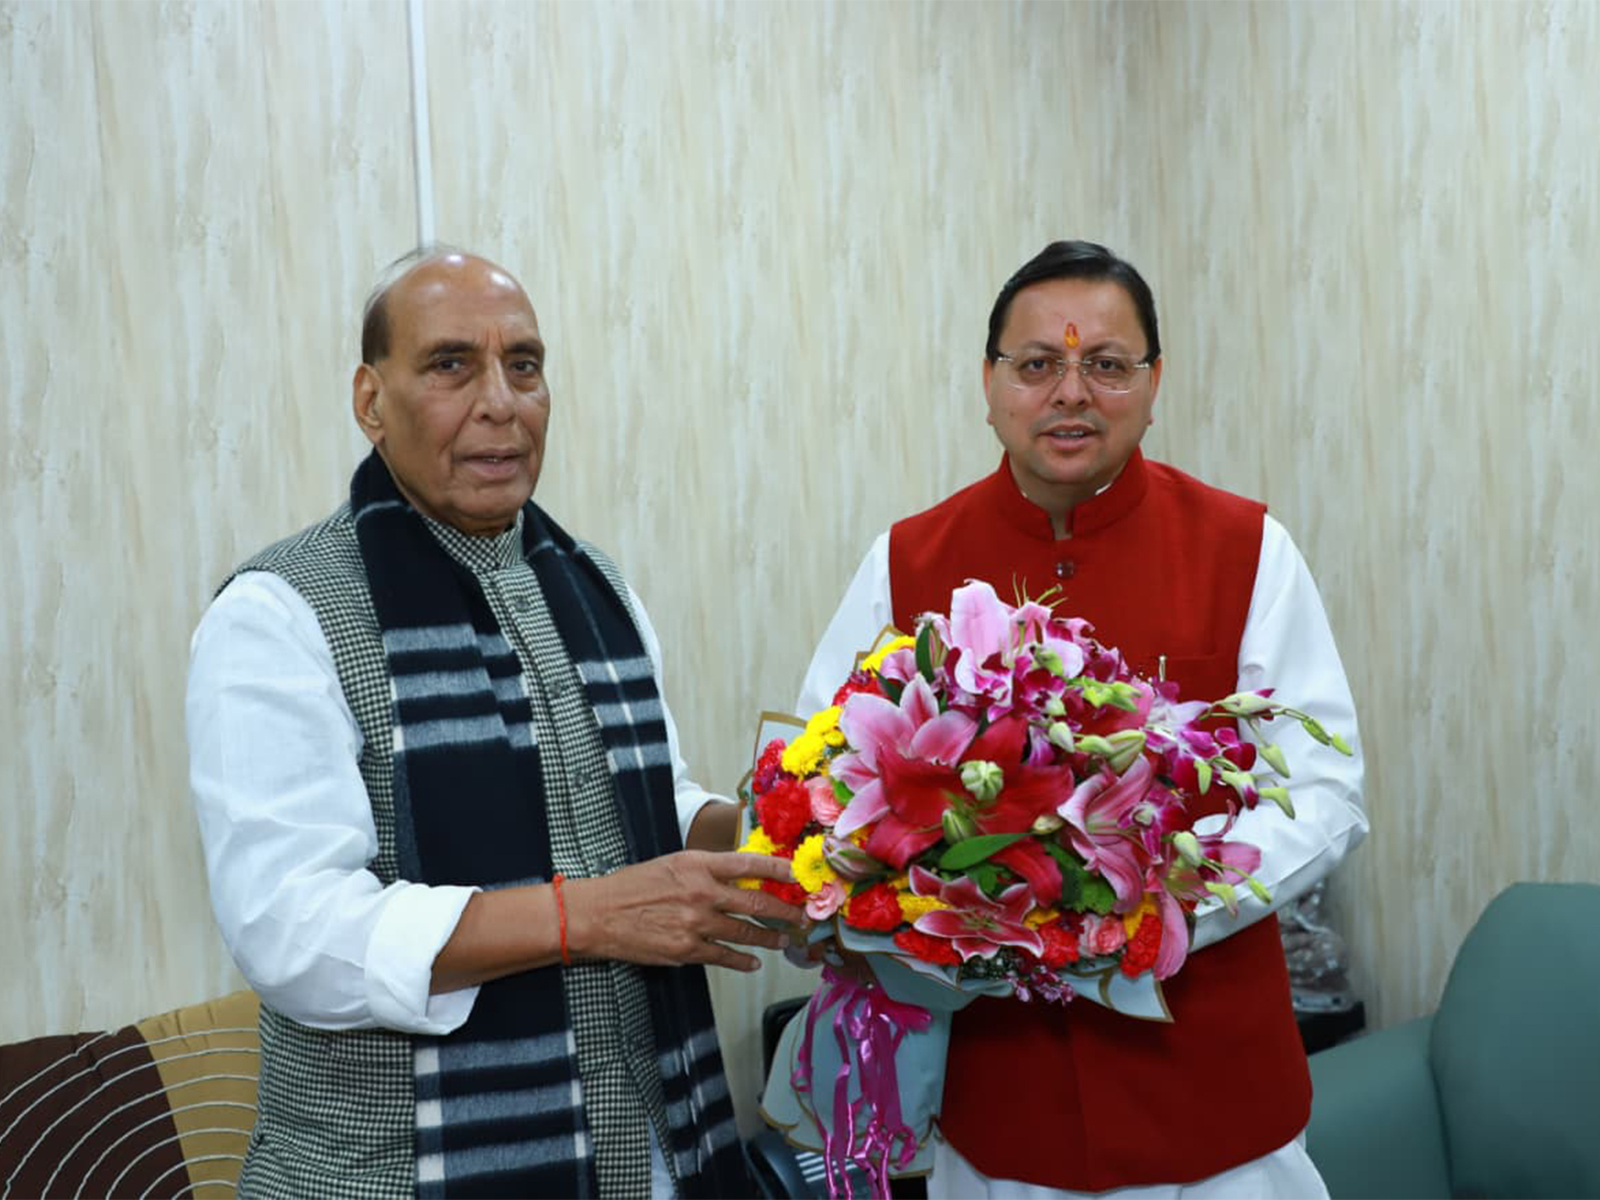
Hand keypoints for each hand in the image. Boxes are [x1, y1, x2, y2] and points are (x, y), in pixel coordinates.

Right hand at [566, 850, 806, 971]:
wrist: (600, 914)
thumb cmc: (633, 885)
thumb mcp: (672, 864)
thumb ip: (705, 869)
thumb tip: (739, 876)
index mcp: (697, 864)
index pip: (748, 863)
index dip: (778, 868)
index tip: (797, 874)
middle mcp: (701, 893)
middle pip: (756, 901)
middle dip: (784, 910)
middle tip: (802, 915)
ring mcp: (695, 924)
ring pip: (745, 933)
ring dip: (769, 937)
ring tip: (784, 939)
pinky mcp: (686, 950)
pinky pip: (724, 957)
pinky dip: (742, 961)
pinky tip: (753, 963)